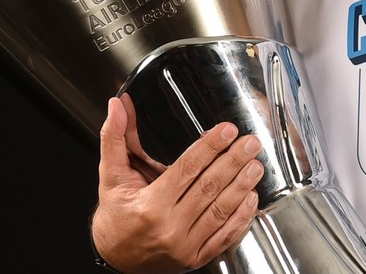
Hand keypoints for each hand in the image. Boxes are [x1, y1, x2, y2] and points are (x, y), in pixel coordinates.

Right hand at [91, 96, 264, 273]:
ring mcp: (185, 246)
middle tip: (251, 143)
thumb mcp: (110, 176)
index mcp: (150, 205)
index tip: (227, 131)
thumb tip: (116, 106)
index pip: (187, 169)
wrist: (114, 258)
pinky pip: (224, 237)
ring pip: (220, 211)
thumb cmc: (115, 216)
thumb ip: (114, 139)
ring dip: (242, 186)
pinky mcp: (195, 258)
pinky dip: (241, 219)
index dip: (210, 147)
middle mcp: (169, 227)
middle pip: (209, 188)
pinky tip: (251, 199)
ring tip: (255, 165)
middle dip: (234, 162)